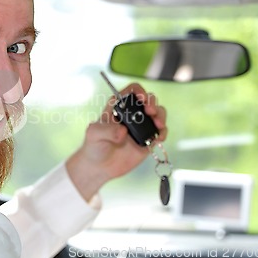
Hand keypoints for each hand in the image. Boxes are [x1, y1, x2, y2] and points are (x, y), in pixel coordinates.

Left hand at [65, 83, 167, 201]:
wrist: (100, 167)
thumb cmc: (94, 145)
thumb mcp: (94, 134)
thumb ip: (106, 130)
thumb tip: (123, 131)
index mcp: (118, 107)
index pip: (132, 91)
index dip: (139, 91)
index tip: (141, 98)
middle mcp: (132, 114)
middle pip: (149, 99)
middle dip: (152, 102)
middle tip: (149, 111)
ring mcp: (142, 126)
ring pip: (158, 113)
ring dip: (161, 116)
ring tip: (158, 125)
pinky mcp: (148, 139)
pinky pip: (161, 132)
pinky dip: (163, 132)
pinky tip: (159, 138)